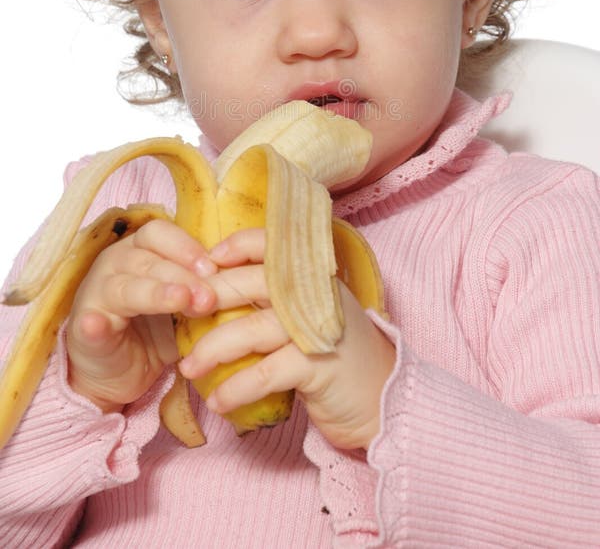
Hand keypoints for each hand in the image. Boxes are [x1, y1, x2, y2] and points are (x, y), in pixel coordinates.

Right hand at [66, 219, 217, 411]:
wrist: (123, 371)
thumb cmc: (155, 327)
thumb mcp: (182, 302)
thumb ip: (201, 287)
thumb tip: (239, 280)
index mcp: (139, 250)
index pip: (159, 233)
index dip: (186, 248)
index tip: (213, 270)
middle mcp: (114, 265)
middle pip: (146, 259)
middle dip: (182, 276)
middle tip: (208, 298)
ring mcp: (96, 295)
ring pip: (125, 287)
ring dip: (154, 293)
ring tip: (179, 302)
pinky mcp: (83, 330)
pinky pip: (89, 323)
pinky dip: (94, 323)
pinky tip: (99, 324)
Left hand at [179, 229, 394, 450]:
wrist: (382, 397)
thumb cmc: (334, 353)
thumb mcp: (309, 314)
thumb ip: (277, 295)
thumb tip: (219, 286)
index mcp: (311, 275)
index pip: (269, 244)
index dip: (235, 247)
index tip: (206, 262)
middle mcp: (314, 294)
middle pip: (250, 284)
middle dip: (208, 300)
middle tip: (178, 318)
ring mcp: (317, 328)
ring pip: (251, 329)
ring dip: (212, 350)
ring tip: (189, 369)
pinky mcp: (318, 365)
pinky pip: (265, 372)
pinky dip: (236, 387)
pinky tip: (218, 402)